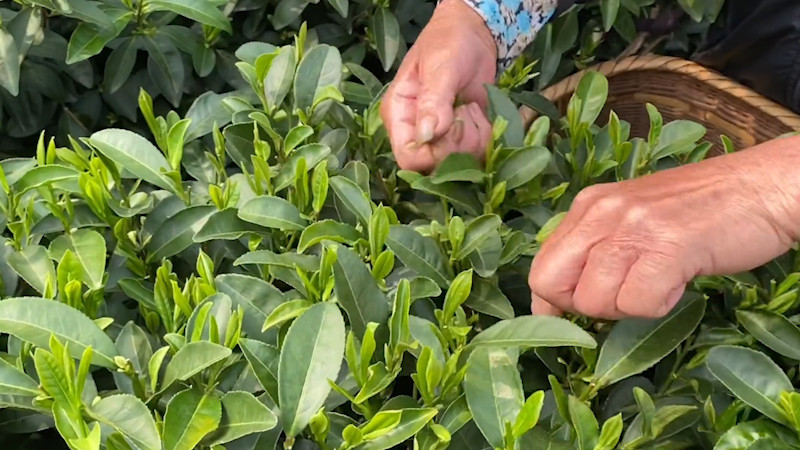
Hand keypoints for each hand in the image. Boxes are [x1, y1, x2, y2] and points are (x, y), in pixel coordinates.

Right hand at [380, 0, 496, 171]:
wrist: (473, 33)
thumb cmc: (448, 42)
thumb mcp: (439, 66)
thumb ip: (433, 100)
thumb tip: (427, 135)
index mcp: (398, 116)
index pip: (408, 157)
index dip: (433, 153)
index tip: (452, 124)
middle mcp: (416, 132)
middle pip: (436, 165)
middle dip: (459, 142)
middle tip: (465, 109)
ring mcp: (440, 137)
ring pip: (460, 162)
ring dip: (474, 136)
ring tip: (470, 106)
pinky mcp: (463, 136)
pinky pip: (477, 153)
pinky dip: (486, 135)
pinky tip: (479, 112)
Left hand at [528, 136, 799, 319]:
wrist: (762, 187)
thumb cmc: (698, 211)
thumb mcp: (631, 219)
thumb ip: (594, 250)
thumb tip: (557, 302)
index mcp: (588, 205)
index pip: (541, 267)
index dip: (552, 302)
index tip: (571, 318)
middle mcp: (602, 212)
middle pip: (554, 285)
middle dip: (583, 307)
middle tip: (623, 297)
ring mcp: (633, 228)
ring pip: (594, 301)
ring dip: (627, 308)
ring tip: (659, 281)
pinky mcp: (668, 247)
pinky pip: (638, 305)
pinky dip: (659, 306)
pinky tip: (678, 281)